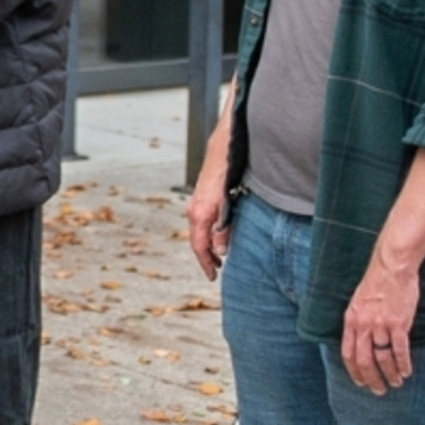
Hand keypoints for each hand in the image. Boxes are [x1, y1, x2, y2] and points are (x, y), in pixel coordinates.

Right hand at [185, 126, 230, 279]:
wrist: (225, 147)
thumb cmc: (229, 172)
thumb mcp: (229, 205)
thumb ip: (225, 229)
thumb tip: (221, 251)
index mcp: (200, 214)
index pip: (199, 246)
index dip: (206, 263)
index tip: (213, 276)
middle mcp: (195, 210)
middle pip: (197, 241)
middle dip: (206, 257)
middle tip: (216, 270)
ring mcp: (197, 204)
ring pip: (200, 231)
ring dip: (208, 245)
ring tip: (218, 256)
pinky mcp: (202, 198)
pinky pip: (202, 222)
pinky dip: (208, 233)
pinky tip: (217, 234)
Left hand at [341, 253, 422, 392]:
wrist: (392, 267)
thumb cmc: (376, 283)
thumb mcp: (358, 303)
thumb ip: (358, 322)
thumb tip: (361, 340)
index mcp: (351, 321)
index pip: (348, 353)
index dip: (353, 370)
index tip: (359, 382)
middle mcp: (363, 326)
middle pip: (364, 360)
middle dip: (371, 379)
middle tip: (378, 390)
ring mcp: (380, 325)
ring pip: (382, 358)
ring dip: (389, 374)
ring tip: (396, 383)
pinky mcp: (399, 323)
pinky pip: (400, 349)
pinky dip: (403, 363)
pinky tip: (406, 371)